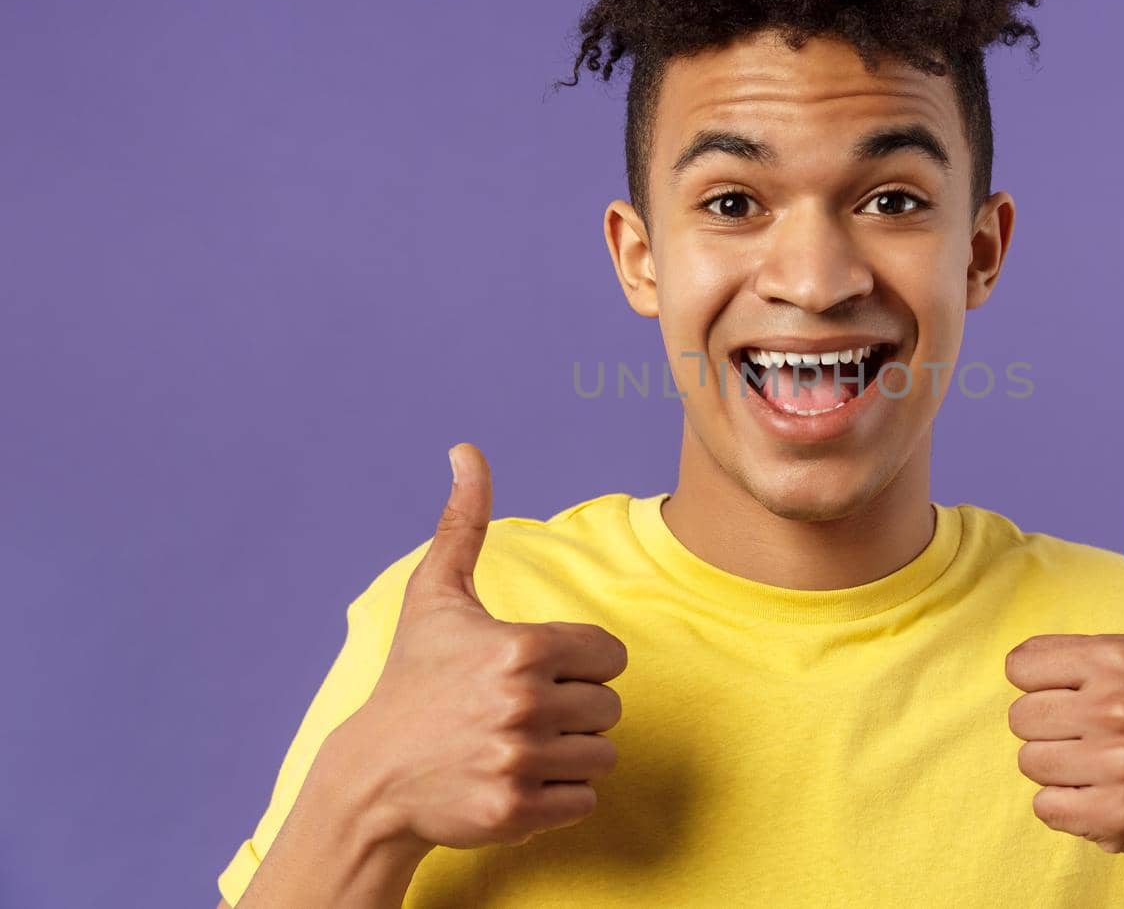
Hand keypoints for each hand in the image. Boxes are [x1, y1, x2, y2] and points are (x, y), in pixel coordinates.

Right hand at [339, 442, 627, 851]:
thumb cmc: (413, 678)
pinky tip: (518, 779)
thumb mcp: (434, 596)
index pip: (611, 657)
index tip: (540, 672)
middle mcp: (524, 703)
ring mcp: (519, 760)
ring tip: (521, 746)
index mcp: (522, 647)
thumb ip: (463, 521)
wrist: (373, 777)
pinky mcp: (516, 812)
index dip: (582, 665)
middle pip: (609, 707)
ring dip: (571, 755)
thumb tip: (466, 450)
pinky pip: (585, 801)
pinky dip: (560, 798)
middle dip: (575, 711)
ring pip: (602, 756)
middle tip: (524, 714)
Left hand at [1004, 477, 1123, 864]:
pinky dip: (1071, 809)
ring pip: (1030, 762)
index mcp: (1119, 657)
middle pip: (1020, 718)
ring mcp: (1118, 764)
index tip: (1089, 691)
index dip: (1049, 682)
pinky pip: (1045, 807)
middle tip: (1103, 733)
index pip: (1021, 666)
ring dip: (1062, 769)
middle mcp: (1117, 707)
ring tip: (1110, 764)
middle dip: (1054, 728)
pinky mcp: (1117, 816)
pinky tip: (1112, 796)